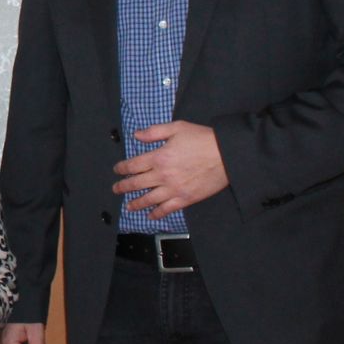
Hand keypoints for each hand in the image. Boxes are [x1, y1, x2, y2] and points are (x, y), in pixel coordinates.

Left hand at [112, 121, 228, 218]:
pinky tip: (150, 215)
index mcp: (159, 157)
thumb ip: (155, 132)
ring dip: (136, 203)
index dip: (122, 168)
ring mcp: (173, 189)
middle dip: (123, 187)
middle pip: (137, 184)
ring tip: (128, 206)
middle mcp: (163, 175)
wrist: (227, 155)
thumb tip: (137, 135)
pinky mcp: (185, 199)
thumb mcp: (177, 128)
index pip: (133, 165)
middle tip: (116, 189)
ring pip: (149, 199)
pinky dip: (157, 214)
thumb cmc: (203, 139)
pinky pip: (167, 209)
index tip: (117, 170)